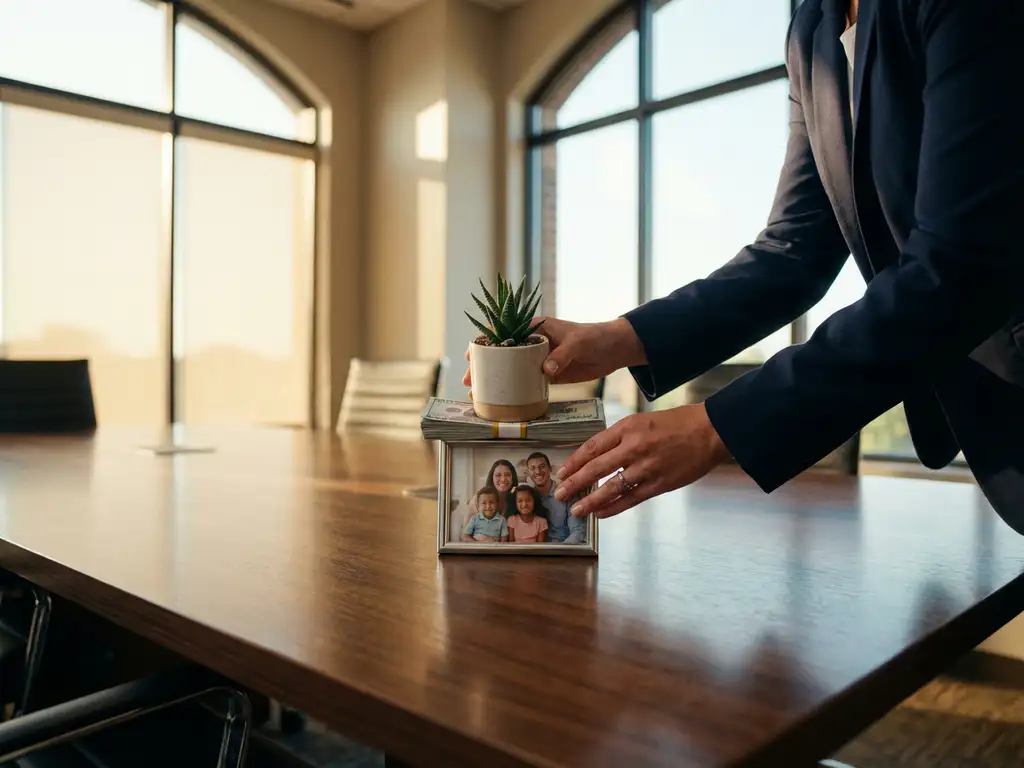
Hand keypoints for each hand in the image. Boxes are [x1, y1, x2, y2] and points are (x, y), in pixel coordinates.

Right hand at [463, 316, 646, 388]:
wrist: (613, 350)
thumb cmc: (594, 337)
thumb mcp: (578, 343)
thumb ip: (561, 355)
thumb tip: (545, 370)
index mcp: (535, 327)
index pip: (504, 332)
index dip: (485, 343)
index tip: (473, 354)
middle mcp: (532, 343)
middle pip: (501, 354)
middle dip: (483, 367)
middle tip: (470, 382)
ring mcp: (538, 360)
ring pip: (510, 370)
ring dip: (495, 382)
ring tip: (478, 396)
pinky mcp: (547, 375)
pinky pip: (526, 383)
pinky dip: (514, 392)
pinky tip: (503, 403)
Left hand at [553, 403, 730, 518]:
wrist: (709, 431)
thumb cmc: (677, 423)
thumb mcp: (643, 420)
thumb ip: (621, 437)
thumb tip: (597, 457)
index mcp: (628, 427)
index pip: (593, 446)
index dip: (574, 462)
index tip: (562, 472)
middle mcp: (634, 446)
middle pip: (596, 468)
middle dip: (575, 483)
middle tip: (560, 494)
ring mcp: (647, 467)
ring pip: (611, 487)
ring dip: (591, 500)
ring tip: (576, 510)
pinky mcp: (660, 483)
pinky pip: (631, 498)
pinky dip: (614, 507)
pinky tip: (601, 514)